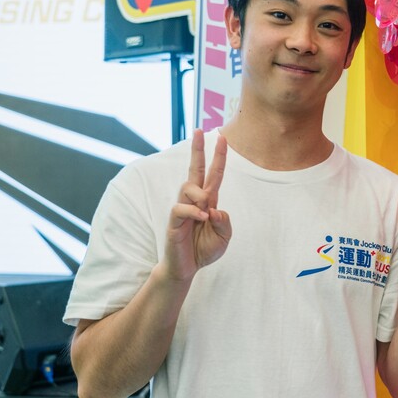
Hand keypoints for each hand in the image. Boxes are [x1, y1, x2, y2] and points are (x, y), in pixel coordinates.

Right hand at [164, 129, 231, 281]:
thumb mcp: (223, 237)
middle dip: (197, 150)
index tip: (221, 138)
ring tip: (206, 209)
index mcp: (209, 201)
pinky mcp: (174, 221)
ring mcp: (183, 209)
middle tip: (198, 130)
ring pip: (188, 187)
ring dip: (200, 194)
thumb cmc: (204, 249)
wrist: (187, 267)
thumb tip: (214, 209)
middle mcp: (195, 200)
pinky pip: (181, 208)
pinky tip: (201, 218)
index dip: (218, 157)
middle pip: (195, 169)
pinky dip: (193, 211)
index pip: (214, 174)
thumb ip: (224, 222)